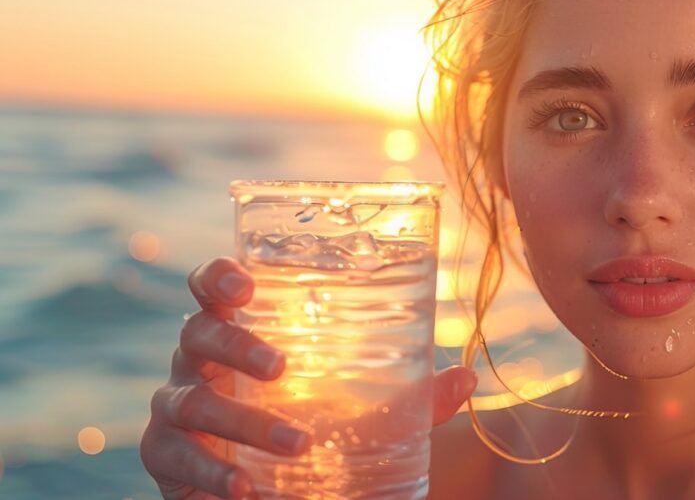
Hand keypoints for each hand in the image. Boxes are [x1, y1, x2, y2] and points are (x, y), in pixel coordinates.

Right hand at [139, 256, 477, 498]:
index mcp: (237, 333)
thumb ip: (409, 397)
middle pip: (197, 334)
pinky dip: (214, 478)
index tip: (244, 283)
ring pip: (192, 403)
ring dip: (245, 424)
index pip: (211, 289)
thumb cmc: (313, 428)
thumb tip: (467, 377)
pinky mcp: (165, 460)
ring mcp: (175, 411)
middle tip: (282, 368)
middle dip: (236, 346)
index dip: (217, 276)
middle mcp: (196, 362)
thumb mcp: (362, 411)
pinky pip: (179, 463)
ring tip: (297, 445)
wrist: (269, 490)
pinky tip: (247, 491)